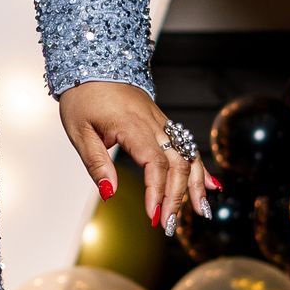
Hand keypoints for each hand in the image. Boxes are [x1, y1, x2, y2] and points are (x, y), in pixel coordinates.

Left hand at [56, 80, 218, 238]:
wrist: (94, 64)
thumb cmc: (83, 97)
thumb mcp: (79, 132)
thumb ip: (96, 163)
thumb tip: (109, 194)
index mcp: (132, 126)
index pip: (155, 164)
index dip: (157, 191)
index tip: (152, 214)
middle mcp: (154, 124)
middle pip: (178, 164)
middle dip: (177, 197)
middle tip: (167, 225)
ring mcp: (162, 122)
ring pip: (188, 156)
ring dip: (196, 185)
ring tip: (201, 212)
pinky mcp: (163, 123)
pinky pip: (186, 146)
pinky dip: (199, 168)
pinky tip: (210, 187)